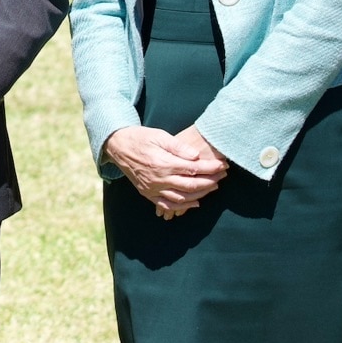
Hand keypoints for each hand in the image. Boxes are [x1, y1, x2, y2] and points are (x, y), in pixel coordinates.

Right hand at [104, 125, 226, 217]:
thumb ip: (178, 147)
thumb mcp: (159, 135)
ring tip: (213, 187)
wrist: (118, 146)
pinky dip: (182, 207)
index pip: (193, 169)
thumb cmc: (140, 138)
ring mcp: (153, 189)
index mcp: (163, 163)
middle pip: (191, 185)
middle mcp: (159, 179)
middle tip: (223, 176)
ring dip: (200, 195)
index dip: (210, 168)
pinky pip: (167, 205)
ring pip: (182, 198)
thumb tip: (196, 156)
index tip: (223, 165)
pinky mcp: (148, 194)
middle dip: (210, 181)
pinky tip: (195, 203)